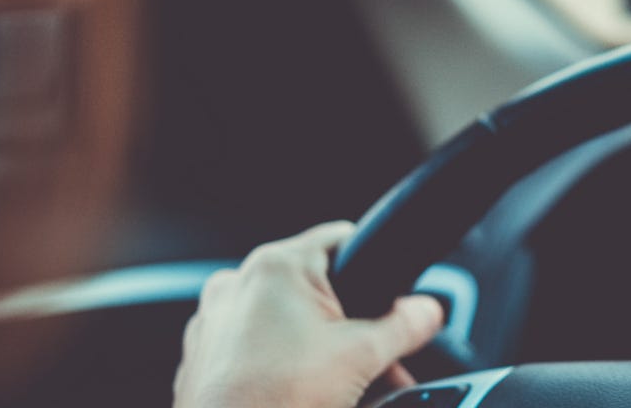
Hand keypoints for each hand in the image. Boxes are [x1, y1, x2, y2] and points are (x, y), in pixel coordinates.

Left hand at [174, 221, 443, 407]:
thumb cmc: (277, 400)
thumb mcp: (364, 355)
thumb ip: (406, 325)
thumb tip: (427, 311)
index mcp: (276, 266)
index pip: (341, 239)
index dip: (373, 266)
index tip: (390, 298)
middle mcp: (238, 284)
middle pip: (316, 289)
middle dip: (350, 326)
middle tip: (372, 361)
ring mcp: (214, 322)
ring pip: (284, 320)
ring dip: (317, 347)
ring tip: (341, 386)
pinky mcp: (203, 358)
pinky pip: (255, 347)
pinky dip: (281, 364)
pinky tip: (301, 394)